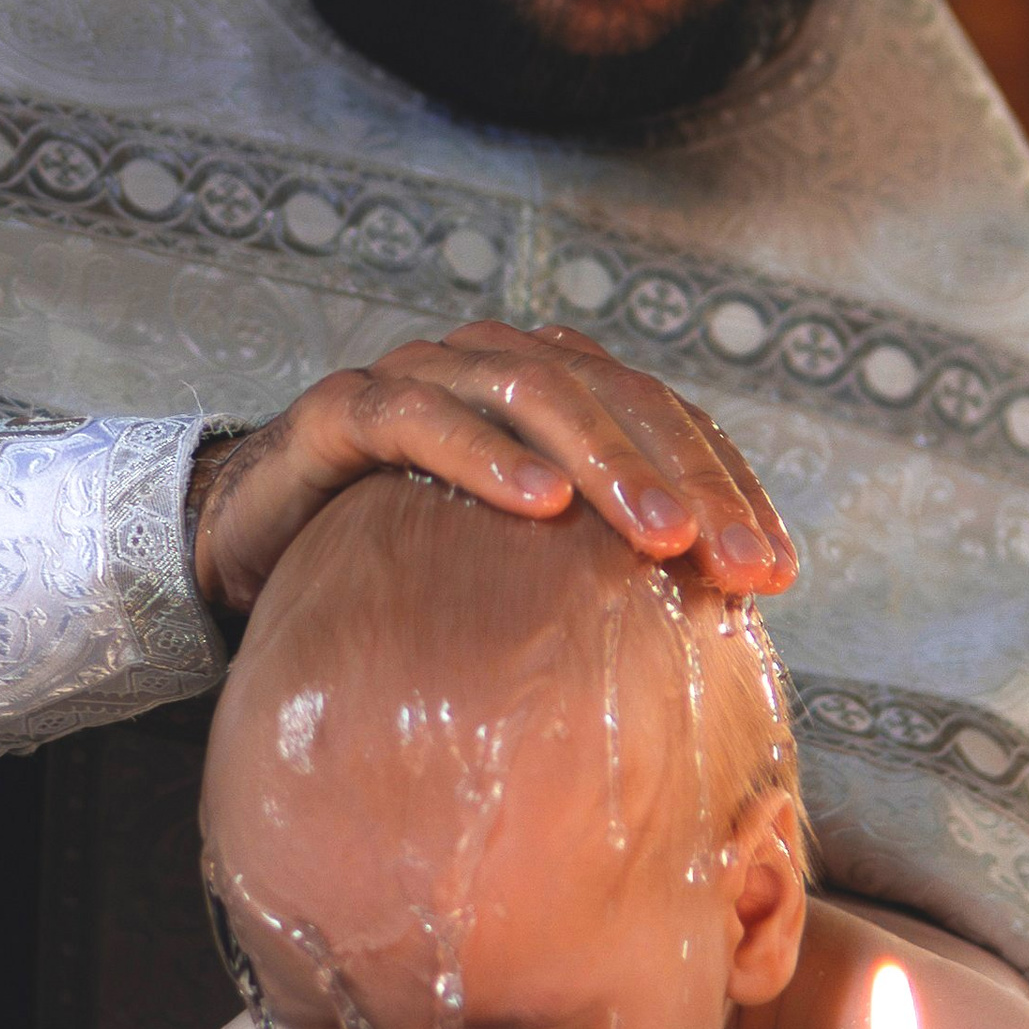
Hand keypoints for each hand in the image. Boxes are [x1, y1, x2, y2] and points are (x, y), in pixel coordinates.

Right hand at [191, 321, 795, 615]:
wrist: (250, 544)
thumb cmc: (399, 566)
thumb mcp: (512, 577)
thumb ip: (593, 583)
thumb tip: (714, 660)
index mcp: (556, 396)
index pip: (667, 425)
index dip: (730, 489)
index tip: (777, 574)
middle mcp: (498, 368)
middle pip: (619, 401)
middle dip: (689, 480)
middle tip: (738, 563)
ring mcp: (422, 376)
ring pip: (536, 393)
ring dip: (608, 460)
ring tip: (663, 534)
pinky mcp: (343, 407)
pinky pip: (421, 417)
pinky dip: (484, 454)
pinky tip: (539, 502)